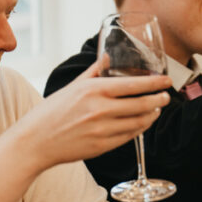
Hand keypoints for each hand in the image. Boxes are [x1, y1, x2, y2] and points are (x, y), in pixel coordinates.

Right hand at [13, 58, 170, 171]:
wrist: (34, 142)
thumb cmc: (52, 111)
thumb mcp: (73, 86)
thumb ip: (94, 71)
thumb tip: (108, 56)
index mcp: (94, 90)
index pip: (134, 84)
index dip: (155, 83)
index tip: (167, 81)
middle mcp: (100, 109)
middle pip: (142, 104)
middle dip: (159, 100)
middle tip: (166, 96)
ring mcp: (102, 129)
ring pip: (139, 122)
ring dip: (152, 115)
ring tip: (157, 109)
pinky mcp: (102, 146)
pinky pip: (129, 136)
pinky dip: (140, 128)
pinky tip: (143, 123)